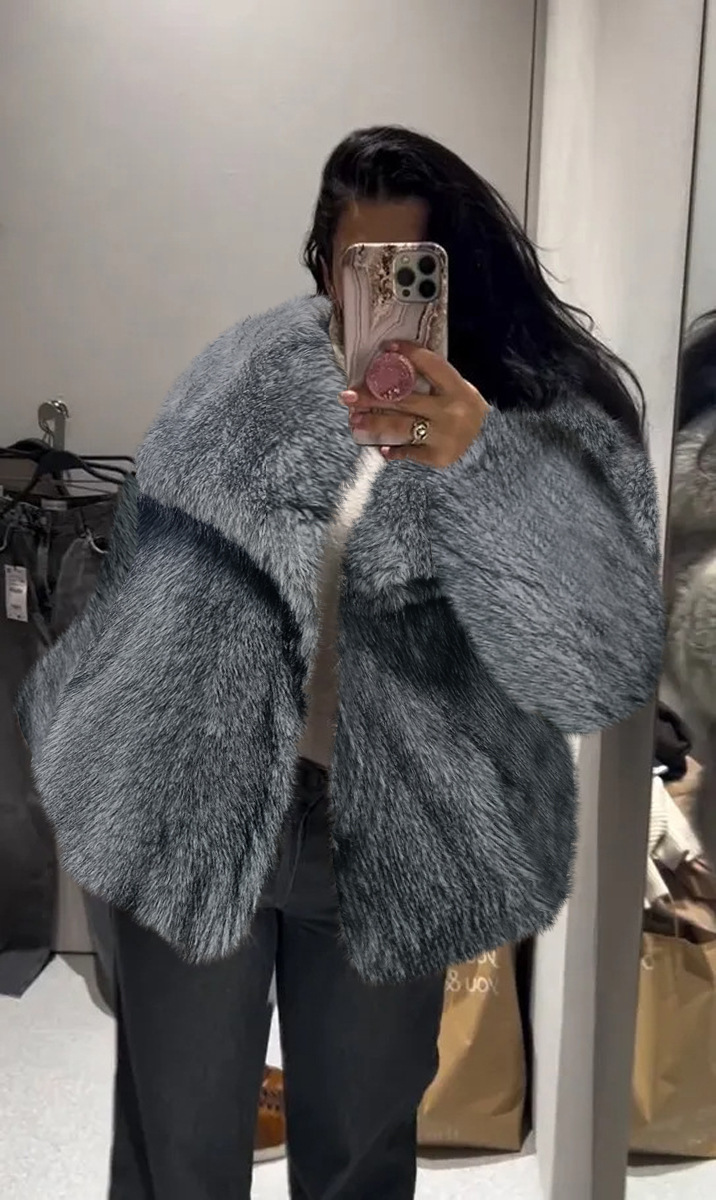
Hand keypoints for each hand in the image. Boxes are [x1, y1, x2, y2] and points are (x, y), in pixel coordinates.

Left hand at [340, 341, 490, 466]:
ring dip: (374, 422)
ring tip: (354, 420)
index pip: (430, 364)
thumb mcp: (461, 393)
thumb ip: (436, 382)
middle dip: (371, 396)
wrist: (491, 450)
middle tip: (347, 394)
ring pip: (401, 426)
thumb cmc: (469, 415)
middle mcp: (450, 411)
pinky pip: (409, 452)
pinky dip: (394, 451)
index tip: (386, 348)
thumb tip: (396, 369)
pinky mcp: (438, 456)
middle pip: (404, 399)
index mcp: (458, 388)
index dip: (408, 354)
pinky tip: (381, 449)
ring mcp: (443, 435)